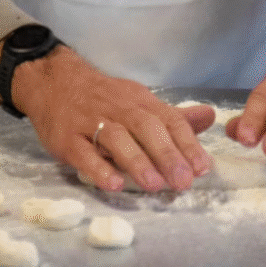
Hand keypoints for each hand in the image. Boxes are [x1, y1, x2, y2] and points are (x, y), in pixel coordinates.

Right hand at [11, 45, 214, 192]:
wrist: (55, 82)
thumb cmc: (105, 99)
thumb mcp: (140, 101)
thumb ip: (173, 116)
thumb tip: (209, 117)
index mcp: (140, 101)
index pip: (168, 119)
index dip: (187, 143)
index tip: (202, 167)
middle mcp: (118, 108)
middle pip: (145, 127)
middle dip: (166, 153)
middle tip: (183, 181)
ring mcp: (91, 122)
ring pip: (116, 138)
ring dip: (136, 160)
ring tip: (154, 185)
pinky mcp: (67, 137)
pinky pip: (84, 152)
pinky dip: (98, 168)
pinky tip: (113, 184)